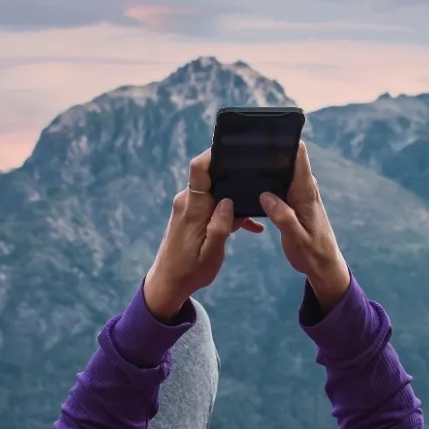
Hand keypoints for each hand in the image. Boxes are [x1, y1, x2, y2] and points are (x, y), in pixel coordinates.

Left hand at [143, 149, 264, 319]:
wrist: (169, 283)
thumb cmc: (190, 271)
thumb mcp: (211, 253)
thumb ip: (220, 227)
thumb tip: (229, 201)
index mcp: (193, 208)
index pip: (199, 169)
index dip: (214, 153)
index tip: (235, 146)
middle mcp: (188, 201)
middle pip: (211, 175)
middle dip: (234, 173)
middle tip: (260, 176)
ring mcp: (189, 207)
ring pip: (216, 191)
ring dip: (235, 198)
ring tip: (258, 207)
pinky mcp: (192, 214)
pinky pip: (214, 205)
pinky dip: (230, 212)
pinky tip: (251, 225)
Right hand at [258, 142, 350, 310]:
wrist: (324, 265)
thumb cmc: (311, 253)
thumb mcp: (296, 238)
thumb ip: (282, 216)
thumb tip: (266, 195)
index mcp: (306, 194)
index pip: (300, 158)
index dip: (288, 142)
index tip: (272, 131)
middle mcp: (305, 189)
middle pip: (290, 160)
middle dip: (273, 149)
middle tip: (248, 142)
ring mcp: (300, 195)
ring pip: (284, 171)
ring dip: (270, 164)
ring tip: (247, 156)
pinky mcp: (295, 202)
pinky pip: (282, 183)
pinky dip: (270, 179)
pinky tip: (255, 180)